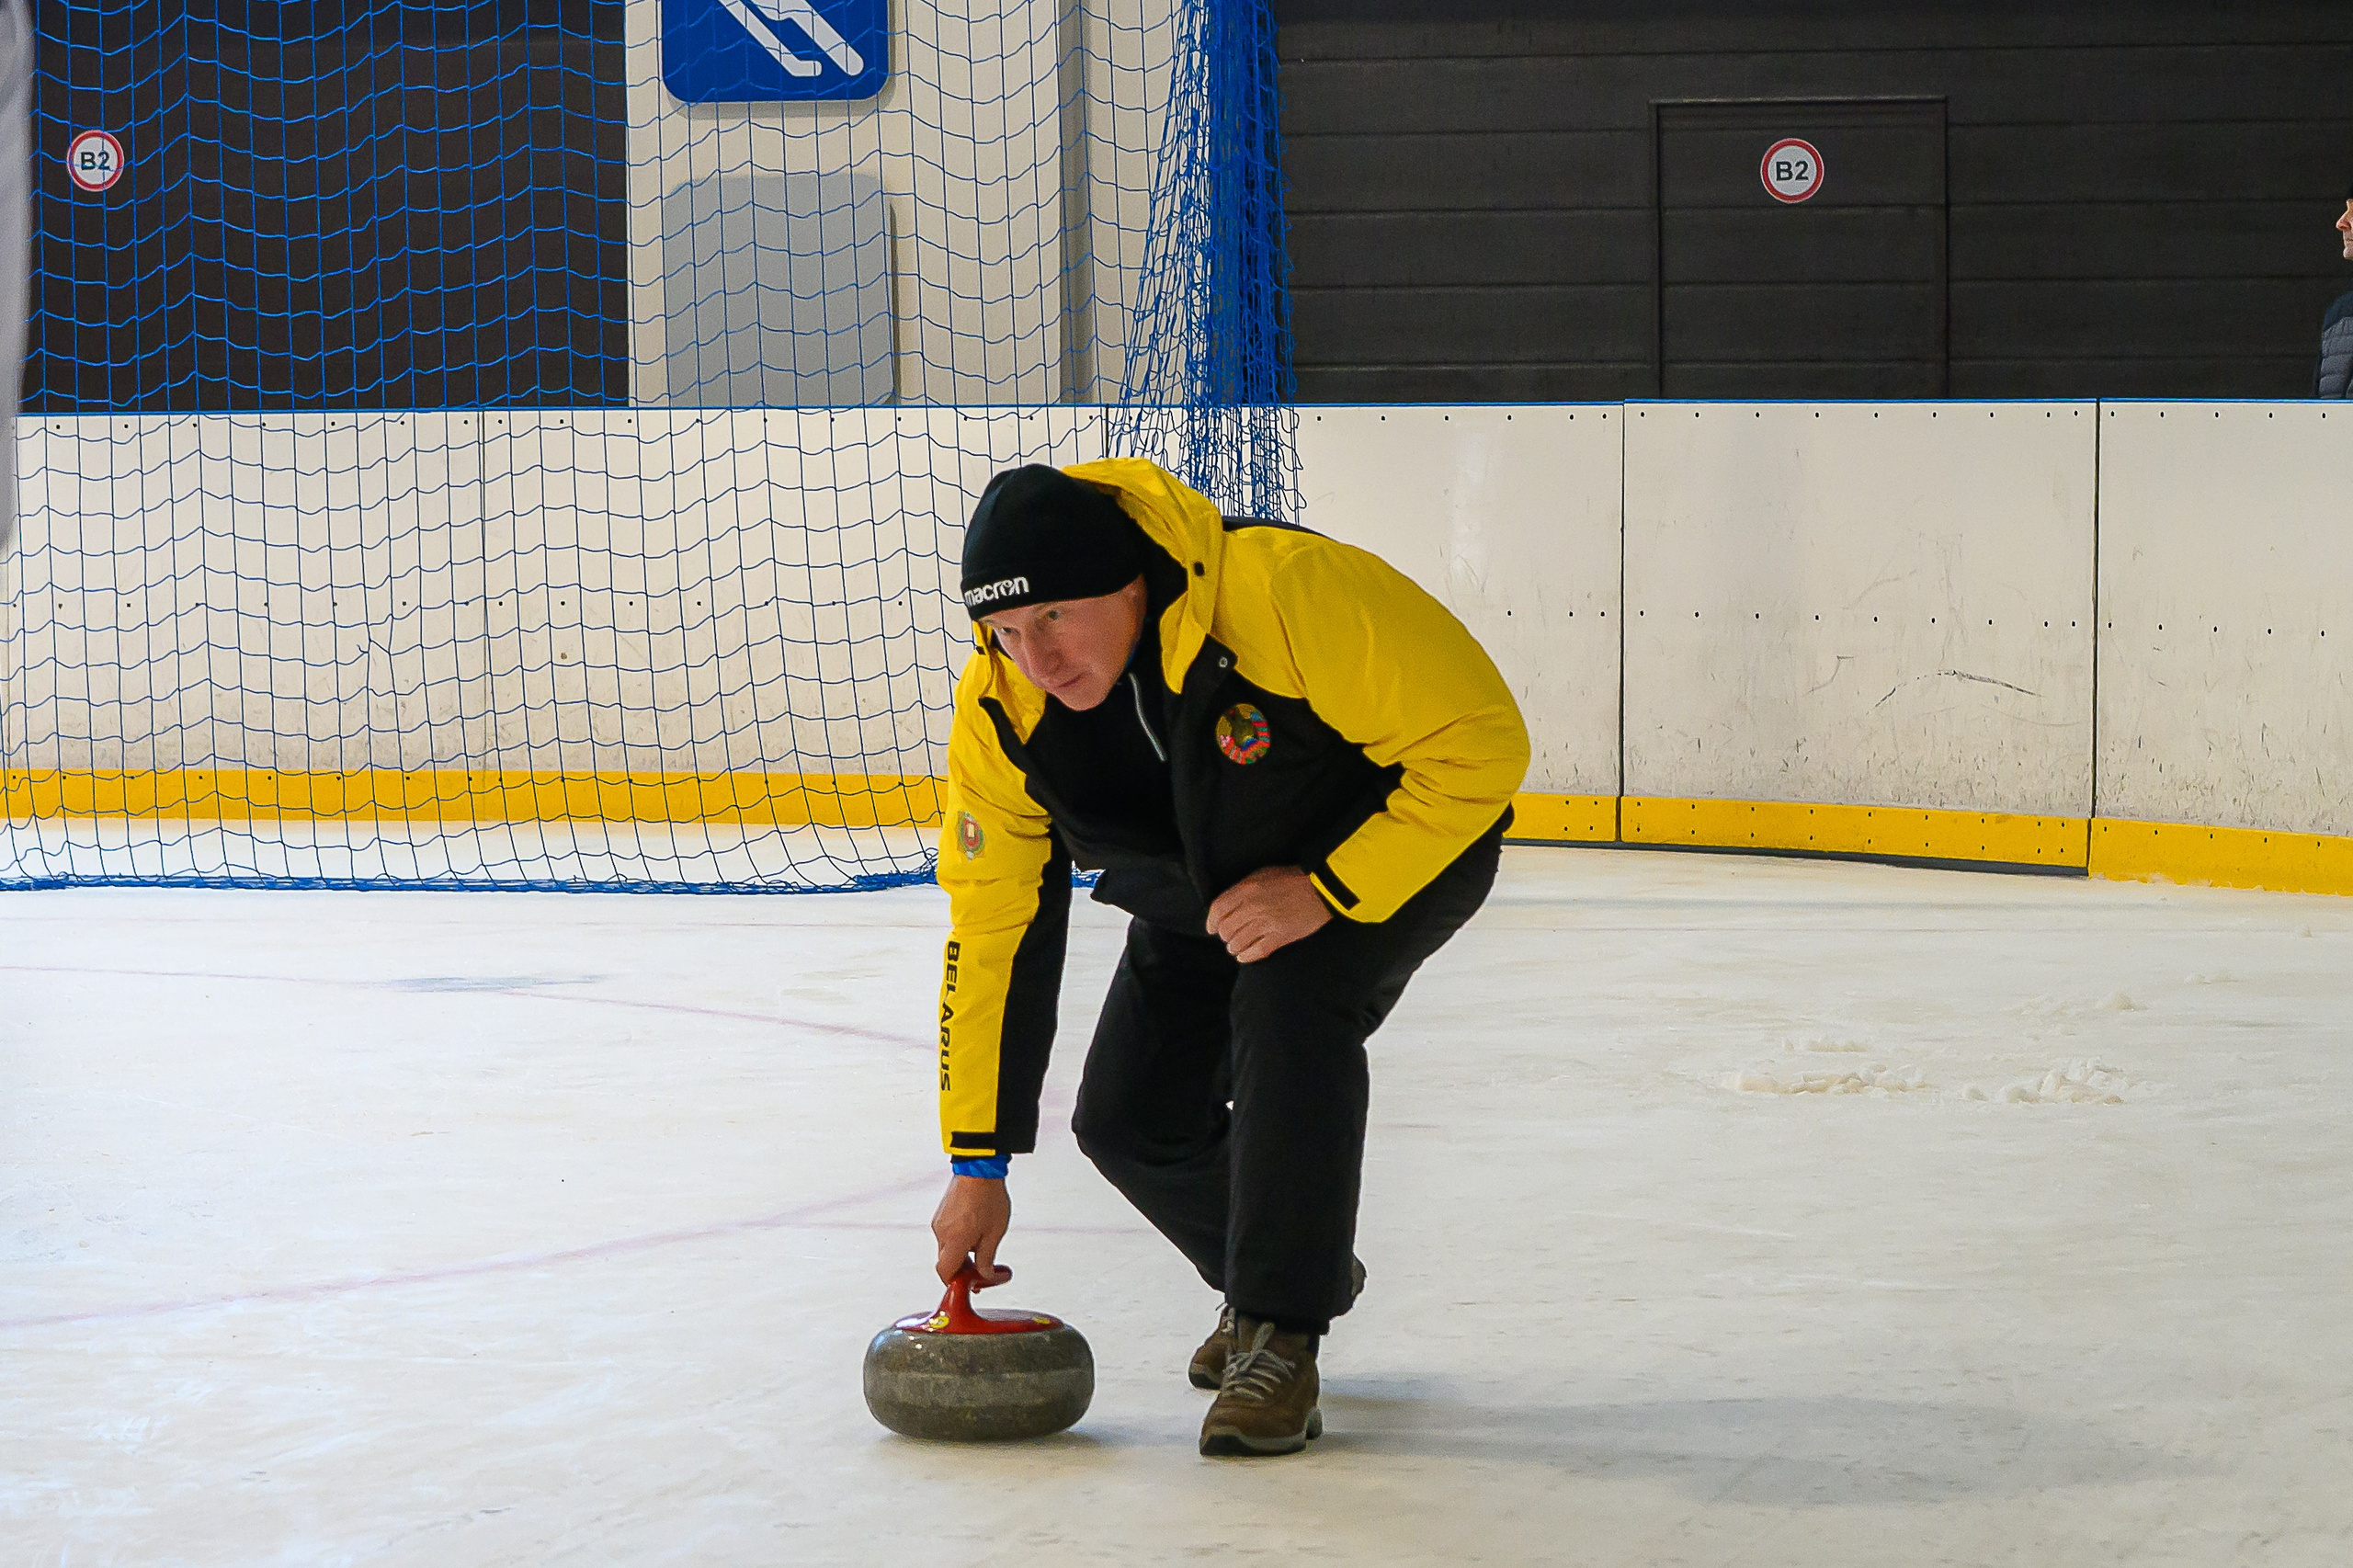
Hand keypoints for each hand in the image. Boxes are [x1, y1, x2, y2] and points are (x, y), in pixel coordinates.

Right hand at [932, 1174, 1012, 1287]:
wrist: (979, 1168)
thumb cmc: (988, 1197)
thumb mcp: (994, 1233)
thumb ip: (987, 1258)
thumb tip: (985, 1275)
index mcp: (954, 1241)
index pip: (945, 1273)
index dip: (956, 1282)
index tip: (971, 1283)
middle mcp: (941, 1232)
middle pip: (947, 1261)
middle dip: (964, 1267)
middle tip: (983, 1267)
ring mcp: (939, 1221)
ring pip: (947, 1247)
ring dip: (962, 1251)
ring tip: (983, 1241)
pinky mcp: (941, 1213)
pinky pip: (947, 1233)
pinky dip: (958, 1238)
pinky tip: (975, 1228)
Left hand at [1205, 866, 1333, 963]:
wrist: (1321, 888)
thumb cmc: (1291, 878)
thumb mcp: (1262, 874)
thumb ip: (1242, 888)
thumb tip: (1227, 906)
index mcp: (1247, 889)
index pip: (1218, 909)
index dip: (1211, 921)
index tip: (1211, 928)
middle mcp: (1254, 907)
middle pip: (1226, 928)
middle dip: (1224, 935)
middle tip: (1228, 936)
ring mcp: (1267, 923)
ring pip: (1238, 942)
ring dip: (1233, 947)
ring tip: (1235, 947)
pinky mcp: (1281, 937)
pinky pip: (1256, 952)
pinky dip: (1246, 956)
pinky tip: (1243, 956)